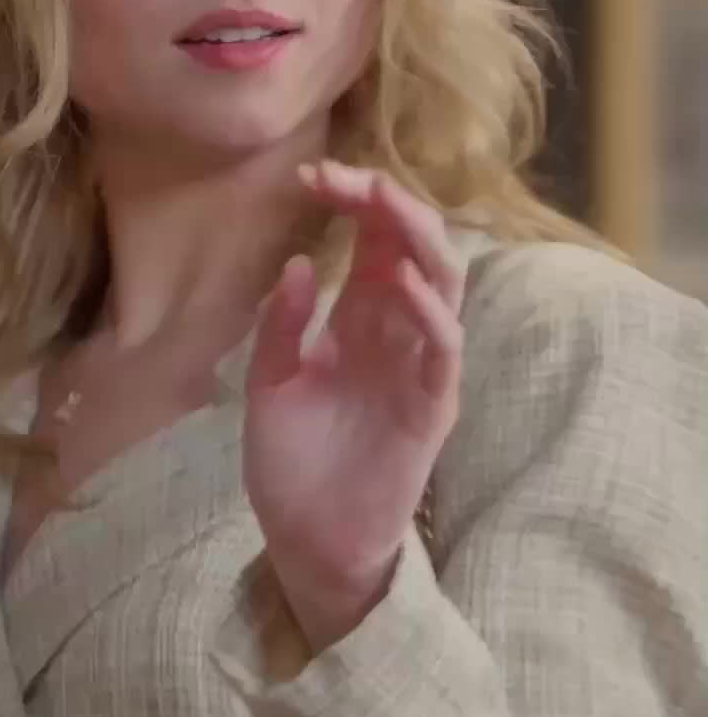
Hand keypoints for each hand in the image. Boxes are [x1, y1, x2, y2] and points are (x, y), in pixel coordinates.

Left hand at [244, 163, 464, 651]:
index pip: (374, 240)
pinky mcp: (431, 407)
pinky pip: (444, 349)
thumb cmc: (292, 462)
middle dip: (387, 203)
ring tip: (382, 202)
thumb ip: (284, 326)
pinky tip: (399, 282)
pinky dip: (428, 311)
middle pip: (415, 247)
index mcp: (361, 319)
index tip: (309, 177)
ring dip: (418, 238)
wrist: (306, 539)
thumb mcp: (270, 383)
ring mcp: (420, 366)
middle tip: (343, 176)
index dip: (353, 201)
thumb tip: (302, 262)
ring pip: (445, 284)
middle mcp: (398, 333)